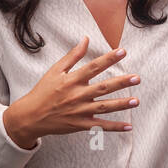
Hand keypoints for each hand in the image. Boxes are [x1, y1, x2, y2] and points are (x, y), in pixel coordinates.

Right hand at [3, 37, 138, 148]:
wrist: (30, 116)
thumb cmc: (43, 91)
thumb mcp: (55, 71)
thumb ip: (72, 56)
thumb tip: (86, 39)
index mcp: (71, 80)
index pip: (93, 67)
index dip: (108, 59)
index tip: (122, 51)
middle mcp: (77, 95)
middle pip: (102, 88)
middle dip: (120, 83)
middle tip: (137, 78)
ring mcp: (79, 111)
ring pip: (103, 108)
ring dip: (121, 105)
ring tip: (136, 101)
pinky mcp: (80, 125)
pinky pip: (99, 127)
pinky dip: (114, 127)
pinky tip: (128, 127)